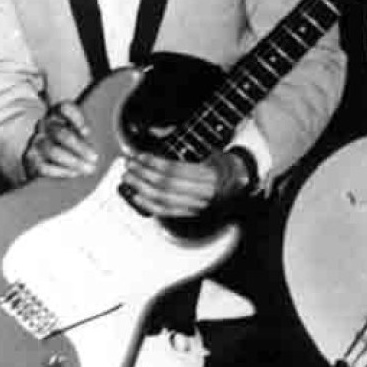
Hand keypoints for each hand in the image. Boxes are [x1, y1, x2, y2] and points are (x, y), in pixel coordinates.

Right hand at [22, 100, 98, 179]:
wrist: (45, 151)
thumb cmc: (72, 137)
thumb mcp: (81, 128)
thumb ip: (93, 131)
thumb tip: (115, 143)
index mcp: (58, 112)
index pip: (65, 108)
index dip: (76, 118)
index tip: (87, 132)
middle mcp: (46, 125)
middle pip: (61, 133)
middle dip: (80, 147)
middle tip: (94, 158)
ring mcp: (36, 141)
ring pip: (52, 151)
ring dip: (73, 161)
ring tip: (88, 168)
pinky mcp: (31, 158)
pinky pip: (43, 166)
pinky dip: (60, 171)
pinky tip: (73, 173)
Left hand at [119, 147, 245, 218]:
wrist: (236, 185)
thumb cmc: (221, 168)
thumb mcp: (209, 154)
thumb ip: (184, 157)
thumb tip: (153, 158)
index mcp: (208, 174)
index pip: (174, 169)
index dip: (154, 163)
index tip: (140, 157)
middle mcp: (202, 191)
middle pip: (165, 184)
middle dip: (143, 174)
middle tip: (129, 166)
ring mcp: (195, 203)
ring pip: (162, 197)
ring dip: (141, 187)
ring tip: (129, 178)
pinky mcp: (188, 212)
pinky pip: (165, 210)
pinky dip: (147, 204)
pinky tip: (136, 196)